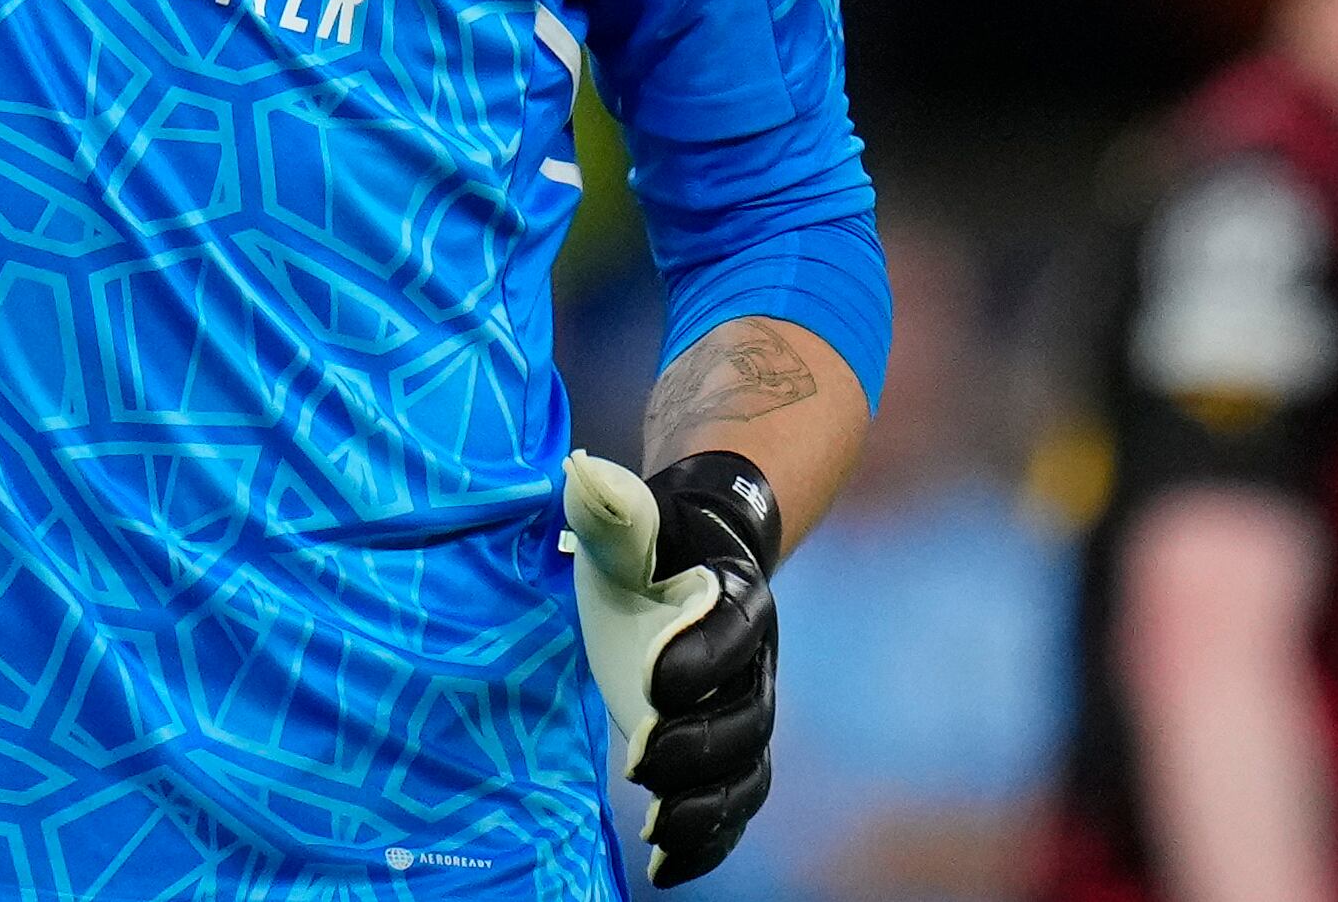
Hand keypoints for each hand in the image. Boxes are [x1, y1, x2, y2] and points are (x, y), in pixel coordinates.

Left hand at [566, 448, 784, 884]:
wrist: (694, 551)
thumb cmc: (651, 537)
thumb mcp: (628, 518)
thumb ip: (612, 508)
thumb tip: (582, 475)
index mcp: (736, 595)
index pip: (731, 632)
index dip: (701, 660)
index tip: (651, 687)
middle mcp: (755, 658)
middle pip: (747, 715)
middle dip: (699, 747)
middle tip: (641, 764)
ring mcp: (746, 707)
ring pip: (747, 770)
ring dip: (707, 808)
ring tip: (657, 833)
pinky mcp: (728, 745)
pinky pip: (734, 801)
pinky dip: (708, 841)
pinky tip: (665, 869)